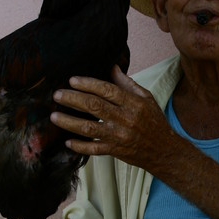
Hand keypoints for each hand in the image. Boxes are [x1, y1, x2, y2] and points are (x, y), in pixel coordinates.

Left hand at [51, 66, 176, 169]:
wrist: (164, 151)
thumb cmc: (154, 121)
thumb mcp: (146, 98)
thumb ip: (127, 84)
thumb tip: (112, 67)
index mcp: (133, 103)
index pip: (107, 90)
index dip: (88, 84)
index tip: (72, 80)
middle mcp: (125, 119)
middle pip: (94, 107)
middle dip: (73, 99)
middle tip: (57, 95)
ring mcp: (119, 137)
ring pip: (89, 128)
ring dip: (69, 122)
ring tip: (54, 116)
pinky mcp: (115, 151)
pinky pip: (94, 150)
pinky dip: (80, 147)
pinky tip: (68, 142)